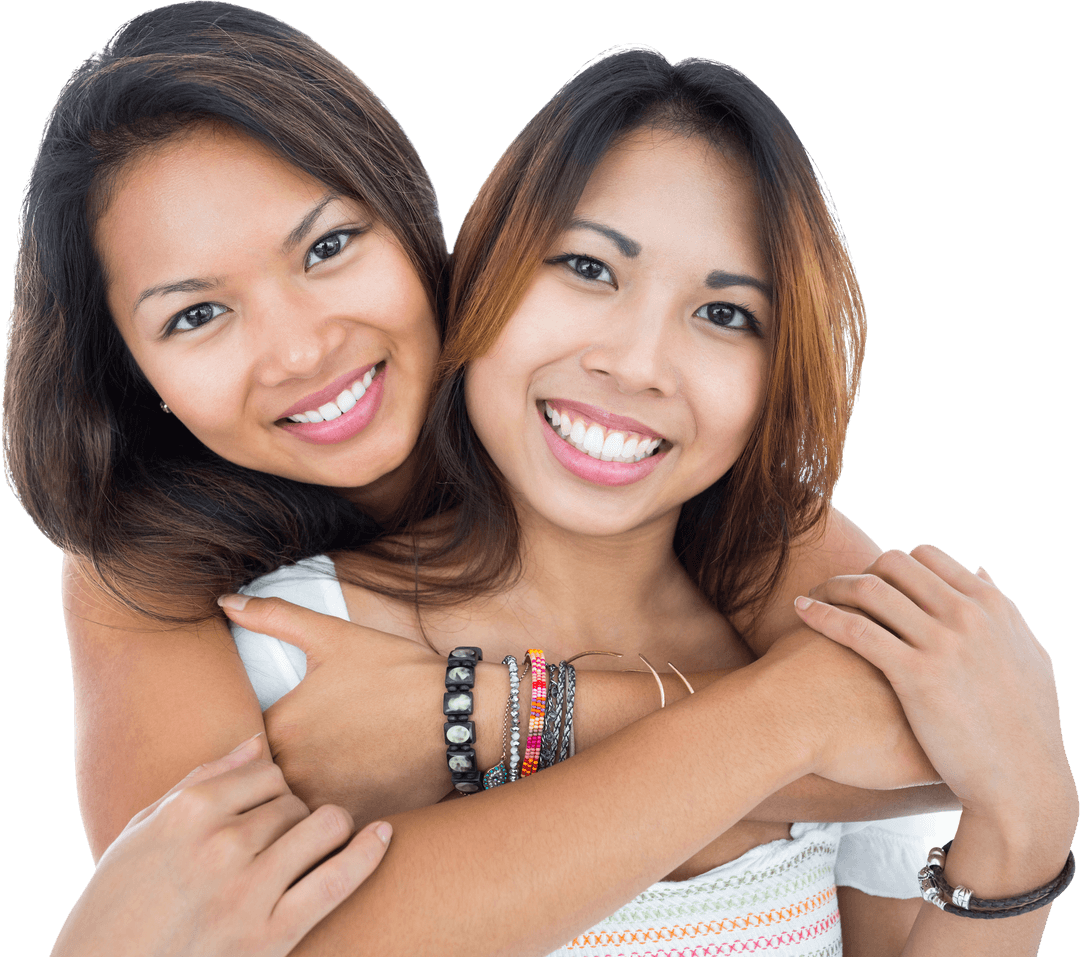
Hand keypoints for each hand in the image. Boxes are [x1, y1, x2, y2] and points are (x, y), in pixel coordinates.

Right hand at [51, 735, 390, 956]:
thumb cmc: (117, 907)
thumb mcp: (144, 833)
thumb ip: (200, 780)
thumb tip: (256, 742)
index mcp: (188, 811)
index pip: (267, 772)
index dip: (276, 789)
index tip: (272, 807)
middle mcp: (221, 843)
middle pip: (294, 801)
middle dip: (297, 815)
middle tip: (286, 838)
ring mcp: (248, 890)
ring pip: (323, 827)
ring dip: (330, 830)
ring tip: (322, 842)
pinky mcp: (270, 935)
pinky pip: (338, 879)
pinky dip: (368, 853)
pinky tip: (382, 836)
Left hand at [220, 595, 477, 821]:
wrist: (459, 712)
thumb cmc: (397, 672)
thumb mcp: (333, 636)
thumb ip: (275, 617)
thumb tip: (226, 600)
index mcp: (281, 728)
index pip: (243, 748)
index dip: (258, 741)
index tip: (283, 732)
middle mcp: (295, 772)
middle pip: (264, 784)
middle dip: (275, 776)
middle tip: (309, 756)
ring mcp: (326, 802)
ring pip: (293, 811)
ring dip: (301, 799)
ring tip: (331, 776)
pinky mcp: (356, 821)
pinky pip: (329, 831)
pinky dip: (333, 817)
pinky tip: (354, 792)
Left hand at [793, 545, 1074, 819]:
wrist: (1022, 783)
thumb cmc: (1024, 727)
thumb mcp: (1027, 656)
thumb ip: (1002, 612)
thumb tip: (981, 571)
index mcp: (993, 606)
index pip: (927, 556)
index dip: (893, 566)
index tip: (871, 582)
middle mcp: (968, 615)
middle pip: (893, 564)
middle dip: (859, 571)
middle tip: (835, 589)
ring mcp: (943, 643)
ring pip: (870, 589)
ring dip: (833, 586)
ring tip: (812, 597)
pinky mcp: (917, 675)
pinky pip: (856, 629)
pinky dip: (822, 614)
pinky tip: (800, 611)